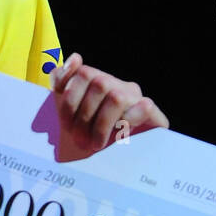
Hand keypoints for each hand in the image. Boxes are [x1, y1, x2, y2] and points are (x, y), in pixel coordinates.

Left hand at [51, 52, 167, 161]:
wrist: (118, 158)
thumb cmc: (89, 135)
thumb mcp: (69, 112)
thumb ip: (63, 82)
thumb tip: (75, 58)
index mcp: (95, 80)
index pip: (82, 73)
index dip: (69, 98)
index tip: (66, 123)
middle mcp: (115, 84)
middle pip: (99, 84)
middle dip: (84, 116)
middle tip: (79, 140)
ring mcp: (134, 96)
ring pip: (117, 97)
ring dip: (102, 125)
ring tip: (95, 143)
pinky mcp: (152, 113)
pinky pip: (144, 107)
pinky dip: (128, 122)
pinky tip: (118, 136)